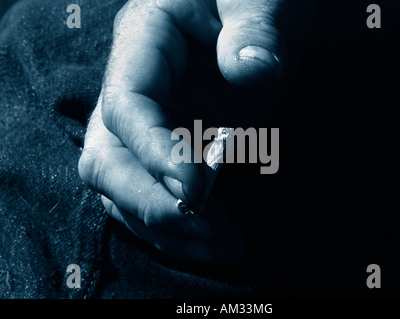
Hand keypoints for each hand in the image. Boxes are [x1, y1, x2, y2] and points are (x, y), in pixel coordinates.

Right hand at [78, 0, 304, 263]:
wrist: (265, 11)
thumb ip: (254, 31)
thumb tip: (249, 74)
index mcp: (145, 41)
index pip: (126, 107)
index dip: (153, 152)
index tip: (197, 186)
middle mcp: (137, 89)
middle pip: (109, 159)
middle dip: (150, 202)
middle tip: (206, 226)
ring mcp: (153, 125)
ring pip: (129, 190)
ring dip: (170, 228)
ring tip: (226, 247)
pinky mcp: (173, 149)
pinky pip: (160, 195)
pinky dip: (185, 228)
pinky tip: (222, 241)